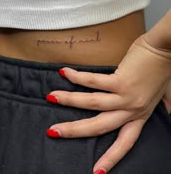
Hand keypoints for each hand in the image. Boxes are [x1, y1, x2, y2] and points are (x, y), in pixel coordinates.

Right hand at [46, 34, 170, 172]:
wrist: (167, 48)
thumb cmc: (162, 68)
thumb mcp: (162, 94)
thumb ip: (162, 105)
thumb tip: (168, 111)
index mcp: (140, 115)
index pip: (125, 142)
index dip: (110, 158)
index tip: (96, 171)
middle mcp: (132, 109)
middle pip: (99, 127)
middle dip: (74, 131)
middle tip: (53, 131)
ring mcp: (126, 96)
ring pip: (92, 104)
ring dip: (68, 100)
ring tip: (51, 97)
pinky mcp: (121, 80)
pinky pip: (93, 81)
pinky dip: (77, 77)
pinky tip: (65, 72)